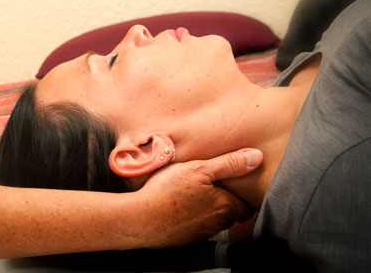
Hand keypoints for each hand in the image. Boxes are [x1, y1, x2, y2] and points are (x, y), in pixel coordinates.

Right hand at [132, 148, 262, 247]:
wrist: (140, 219)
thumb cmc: (167, 191)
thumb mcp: (199, 168)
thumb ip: (229, 163)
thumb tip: (256, 157)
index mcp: (224, 206)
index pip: (246, 206)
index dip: (241, 195)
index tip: (235, 185)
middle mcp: (216, 224)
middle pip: (229, 214)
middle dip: (225, 203)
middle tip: (213, 187)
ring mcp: (200, 234)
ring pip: (212, 222)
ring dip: (207, 211)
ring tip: (192, 196)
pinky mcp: (184, 239)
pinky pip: (194, 228)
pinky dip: (190, 219)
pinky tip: (178, 208)